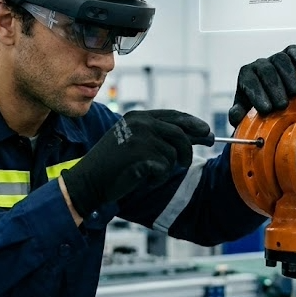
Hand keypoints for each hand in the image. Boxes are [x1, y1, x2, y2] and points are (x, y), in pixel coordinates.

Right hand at [61, 110, 211, 216]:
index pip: (174, 116)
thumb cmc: (113, 164)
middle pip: (180, 133)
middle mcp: (141, 123)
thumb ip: (159, 134)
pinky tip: (143, 177)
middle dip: (190, 148)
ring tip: (151, 172)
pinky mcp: (141, 155)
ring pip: (174, 154)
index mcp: (138, 116)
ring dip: (168, 167)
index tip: (206, 133)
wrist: (89, 180)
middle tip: (190, 160)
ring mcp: (141, 138)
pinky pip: (164, 168)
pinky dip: (157, 177)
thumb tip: (198, 133)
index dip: (194, 124)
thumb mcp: (135, 141)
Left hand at [228, 45, 295, 127]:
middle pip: (266, 70)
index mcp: (246, 76)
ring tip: (294, 93)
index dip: (257, 95)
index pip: (249, 81)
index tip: (266, 109)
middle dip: (274, 88)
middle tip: (282, 105)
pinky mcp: (290, 54)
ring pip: (280, 59)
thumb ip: (239, 115)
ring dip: (289, 76)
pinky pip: (293, 50)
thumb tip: (236, 114)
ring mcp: (275, 58)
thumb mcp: (246, 114)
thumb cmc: (259, 108)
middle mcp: (259, 65)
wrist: (274, 100)